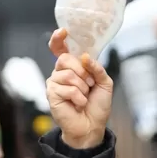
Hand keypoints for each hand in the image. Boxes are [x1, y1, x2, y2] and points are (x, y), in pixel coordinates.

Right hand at [47, 29, 113, 149]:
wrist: (92, 125)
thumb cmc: (97, 105)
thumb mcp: (104, 83)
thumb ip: (97, 68)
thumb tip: (84, 57)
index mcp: (73, 67)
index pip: (60, 49)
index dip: (58, 39)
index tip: (64, 32)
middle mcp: (61, 72)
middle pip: (65, 59)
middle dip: (83, 72)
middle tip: (90, 85)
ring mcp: (54, 83)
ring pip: (68, 74)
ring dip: (82, 87)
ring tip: (84, 97)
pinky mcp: (51, 94)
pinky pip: (67, 88)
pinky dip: (78, 97)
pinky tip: (78, 104)